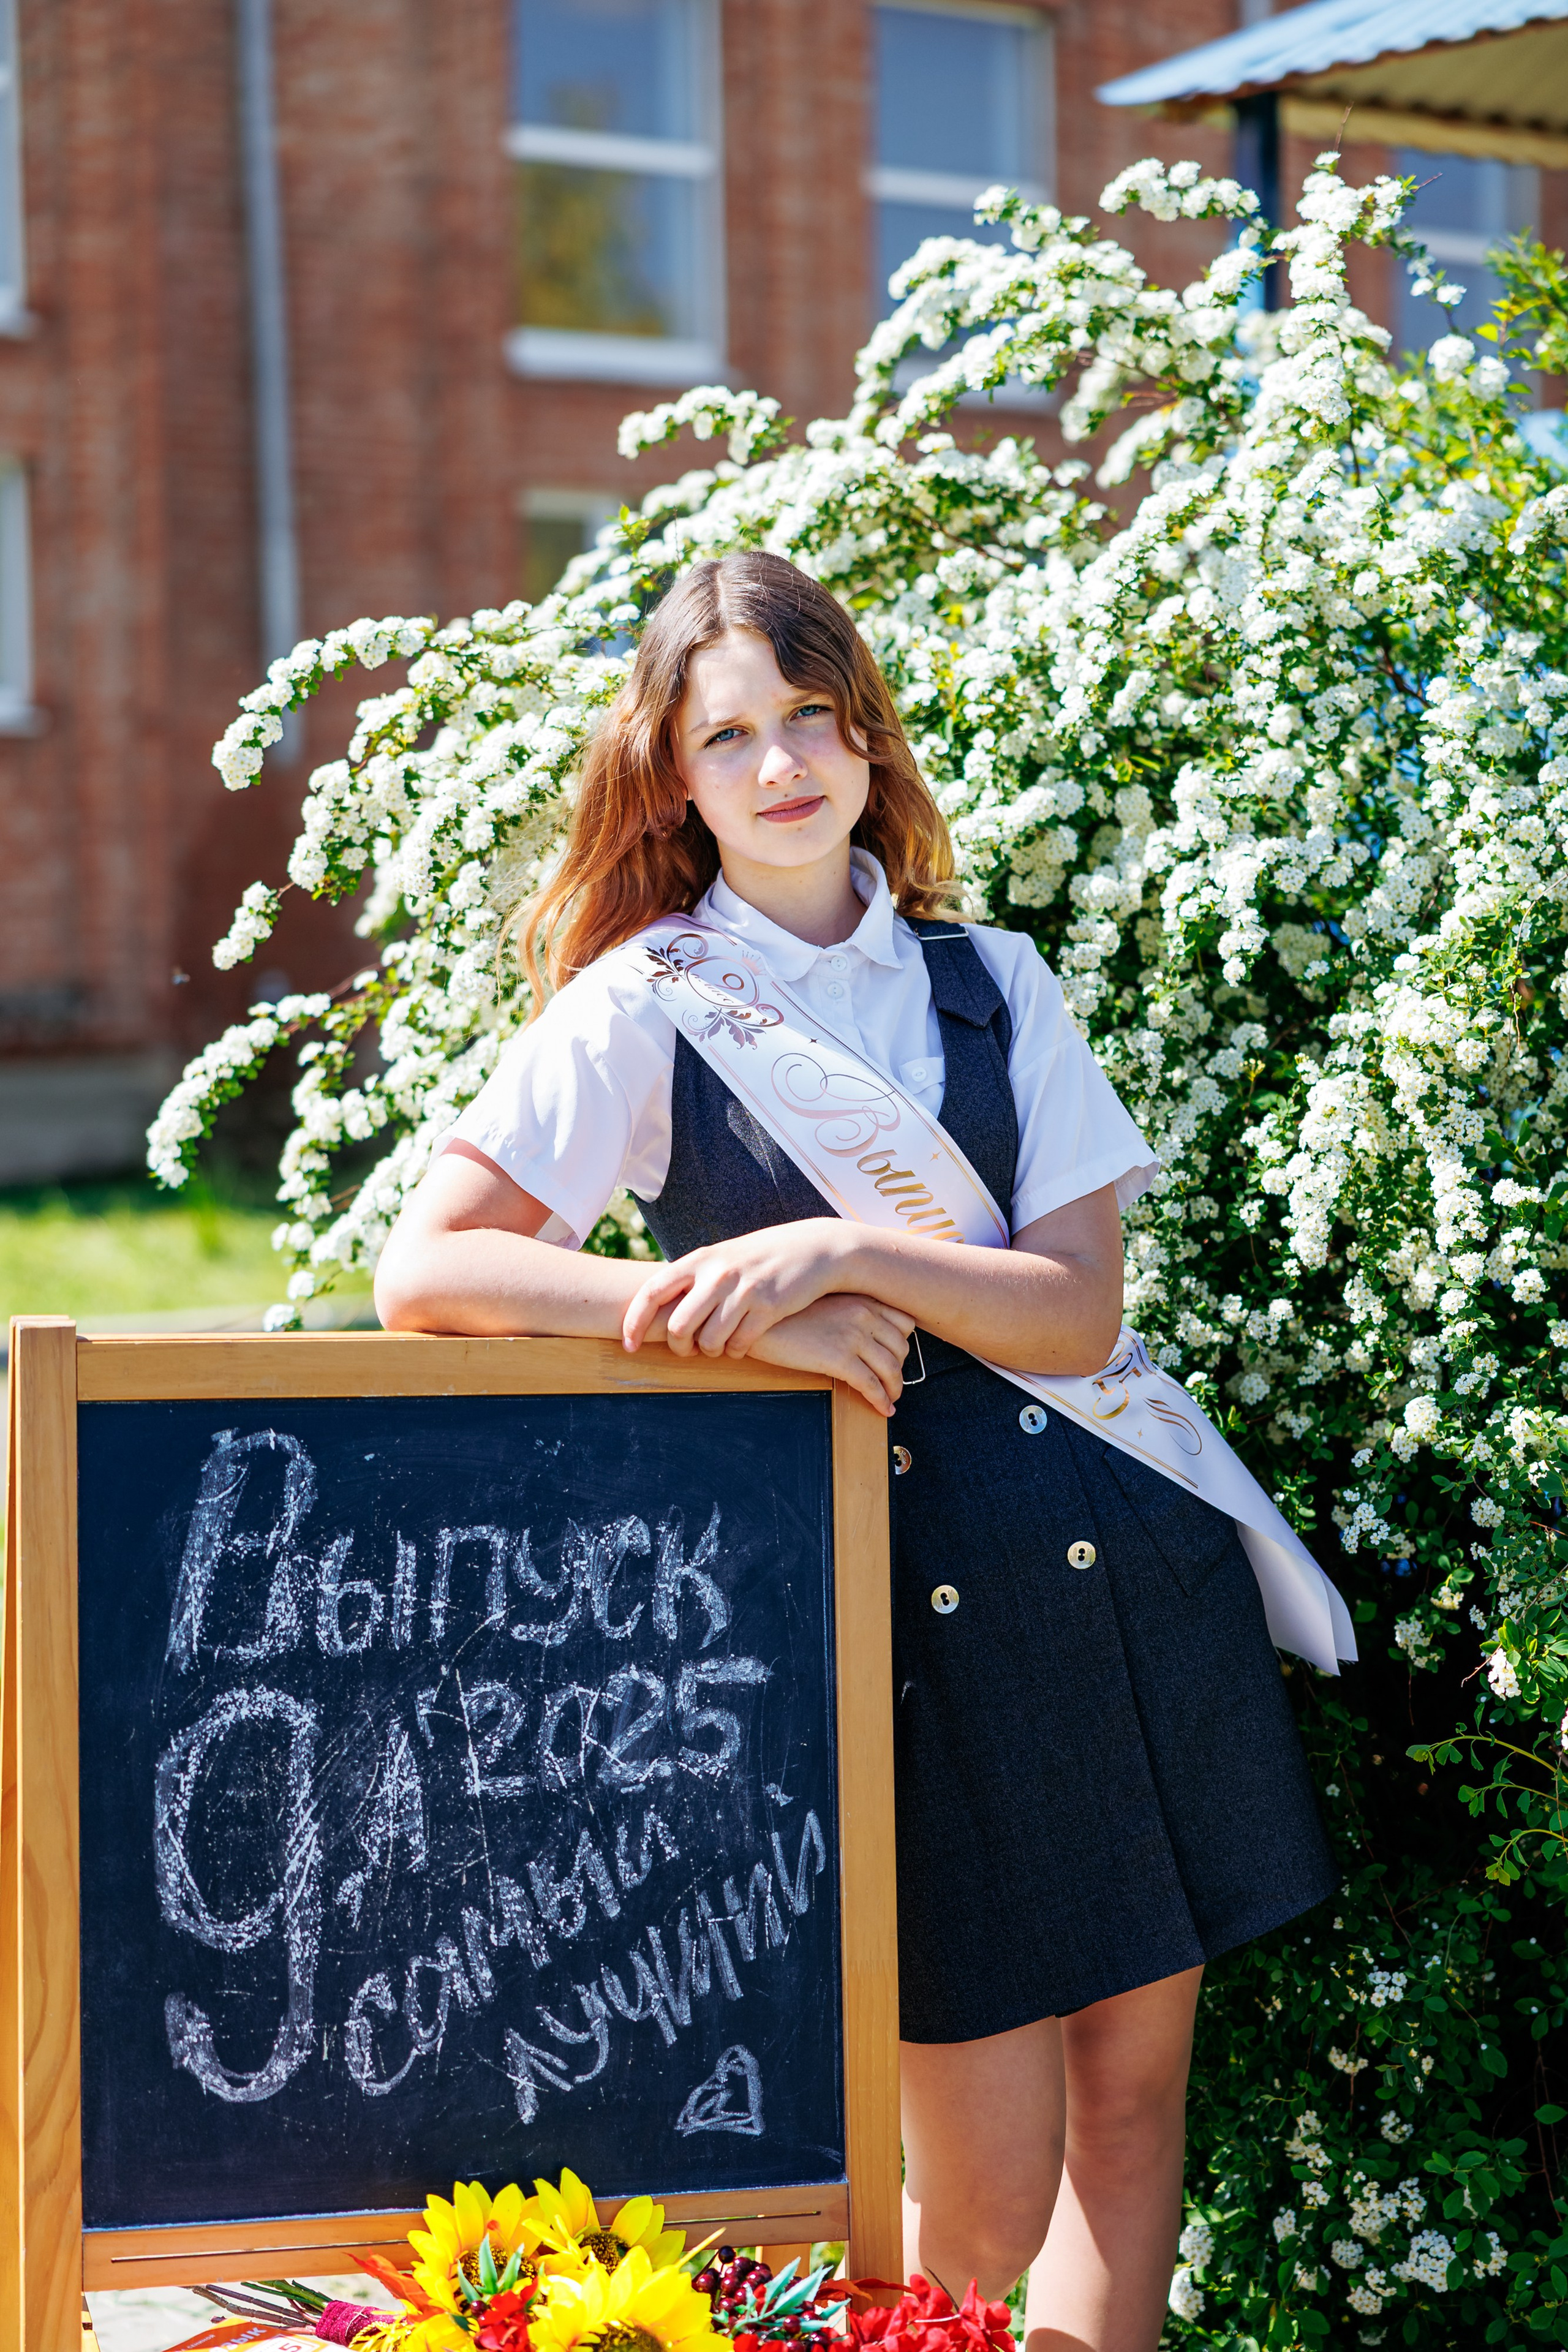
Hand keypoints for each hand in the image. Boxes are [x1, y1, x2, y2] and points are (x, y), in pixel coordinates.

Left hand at [622, 1219, 853, 1356]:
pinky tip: (741, 1342)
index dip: (634, 1322)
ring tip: (718, 1345)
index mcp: (699, 1260)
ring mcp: (743, 1291)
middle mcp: (717, 1274)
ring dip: (710, 1352)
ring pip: (708, 1342)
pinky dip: (735, 1351)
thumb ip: (692, 1278)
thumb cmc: (760, 1257)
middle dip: (679, 1347)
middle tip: (689, 1349)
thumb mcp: (721, 1257)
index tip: (628, 1344)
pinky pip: (739, 1345)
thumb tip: (654, 1305)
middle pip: (678, 1327)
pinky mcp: (768, 1308)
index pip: (651, 1292)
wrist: (814, 1249)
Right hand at [747, 1295, 914, 1417]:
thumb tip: (861, 1333)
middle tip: (893, 1381)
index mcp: (860, 1298)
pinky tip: (883, 1409)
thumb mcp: (822, 1302)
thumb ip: (846, 1311)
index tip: (897, 1355)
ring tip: (890, 1398)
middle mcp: (863, 1314)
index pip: (904, 1320)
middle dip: (900, 1368)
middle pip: (902, 1346)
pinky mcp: (839, 1359)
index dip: (904, 1342)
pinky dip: (881, 1401)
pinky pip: (871, 1385)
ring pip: (891, 1368)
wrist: (756, 1320)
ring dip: (895, 1388)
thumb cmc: (783, 1314)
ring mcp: (853, 1336)